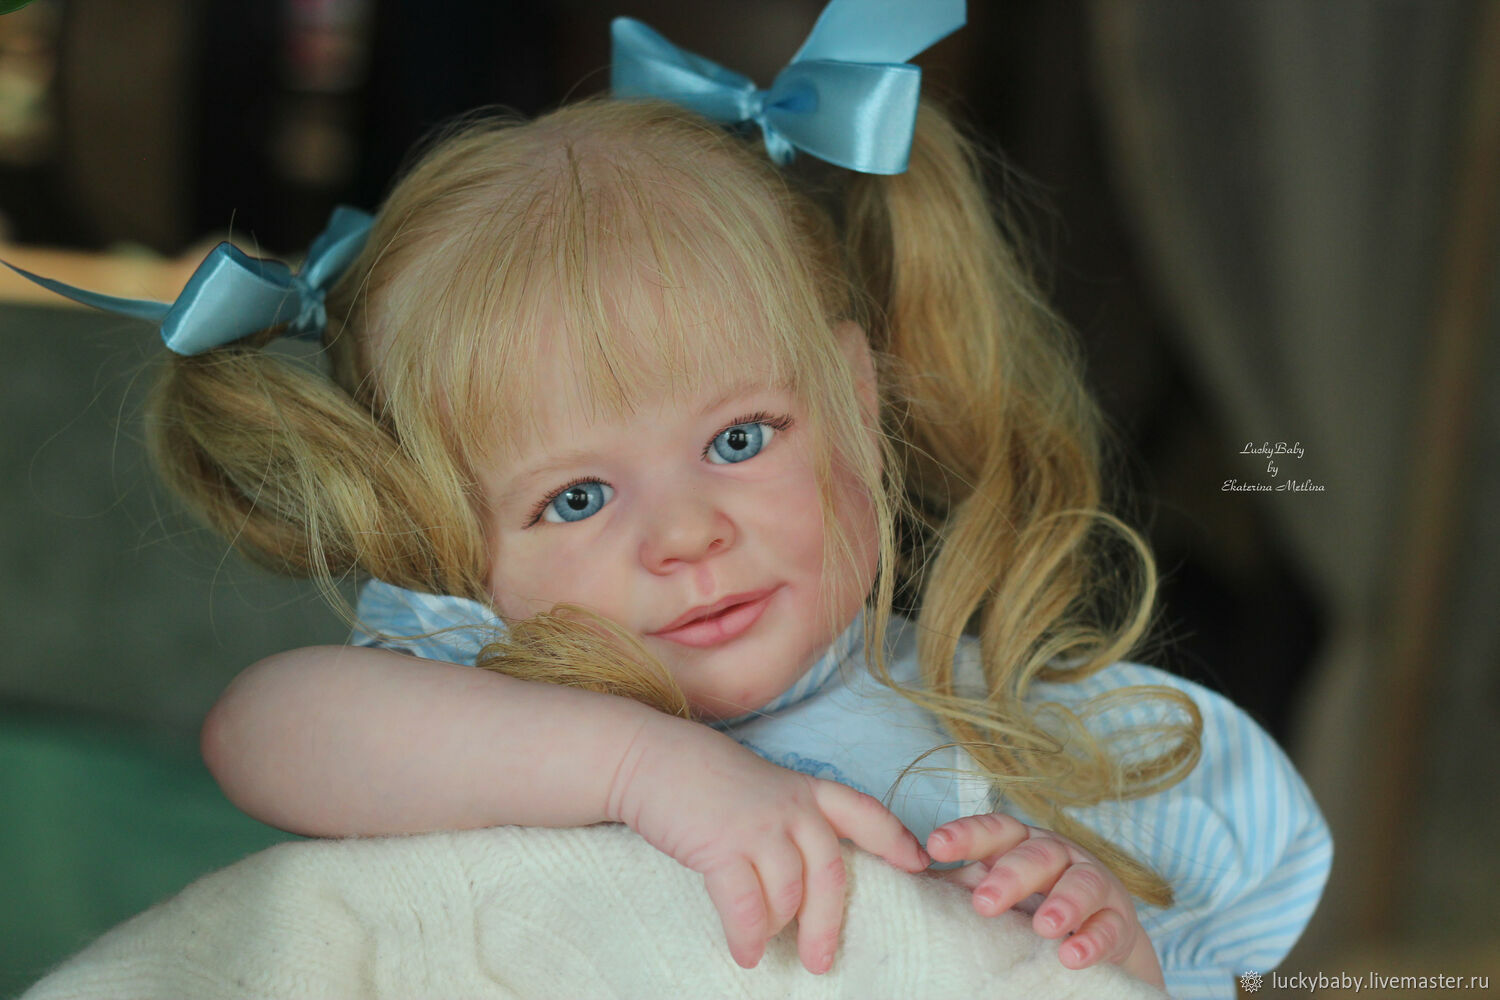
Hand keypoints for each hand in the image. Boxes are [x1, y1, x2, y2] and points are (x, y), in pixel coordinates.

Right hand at [607, 713, 930, 974]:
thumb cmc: (702, 778)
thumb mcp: (760, 787)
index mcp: (806, 790)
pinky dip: (747, 936)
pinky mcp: (724, 845)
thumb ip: (789, 819)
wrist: (650, 757)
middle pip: (830, 874)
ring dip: (777, 928)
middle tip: (823, 961)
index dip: (894, 839)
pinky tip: (743, 953)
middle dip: (829, 923)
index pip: (864, 812)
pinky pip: (747, 906)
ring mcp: (760, 824)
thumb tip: (803, 878)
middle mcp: (791, 806)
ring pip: (789, 895)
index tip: (919, 863)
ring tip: (762, 946)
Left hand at [926, 813, 1163, 988]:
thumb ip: (956, 886)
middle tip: (984, 903)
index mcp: (1020, 844)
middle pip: (1035, 855)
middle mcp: (1058, 855)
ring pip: (1081, 883)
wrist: (1095, 934)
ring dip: (1063, 904)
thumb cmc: (1028, 905)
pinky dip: (1093, 941)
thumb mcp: (993, 891)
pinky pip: (1110, 927)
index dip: (967, 835)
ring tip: (1043, 927)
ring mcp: (1093, 883)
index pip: (994, 830)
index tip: (935, 847)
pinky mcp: (1119, 920)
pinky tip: (1073, 956)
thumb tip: (900, 879)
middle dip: (1010, 877)